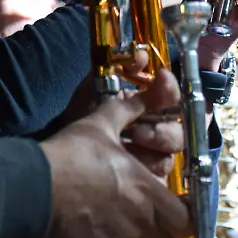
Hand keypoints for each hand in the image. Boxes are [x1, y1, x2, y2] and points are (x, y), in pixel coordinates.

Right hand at [40, 68, 191, 237]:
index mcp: (146, 192)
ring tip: (119, 224)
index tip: (175, 209)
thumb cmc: (71, 155)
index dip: (183, 217)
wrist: (30, 188)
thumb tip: (156, 87)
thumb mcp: (101, 124)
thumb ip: (130, 110)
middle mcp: (135, 223)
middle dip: (158, 230)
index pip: (184, 222)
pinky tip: (88, 231)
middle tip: (145, 214)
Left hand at [57, 54, 184, 177]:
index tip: (161, 81)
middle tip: (138, 133)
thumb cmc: (78, 120)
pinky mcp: (149, 182)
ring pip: (173, 154)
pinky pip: (165, 178)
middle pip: (181, 129)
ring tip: (132, 148)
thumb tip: (142, 54)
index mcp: (147, 107)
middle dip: (163, 131)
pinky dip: (154, 172)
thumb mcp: (94, 90)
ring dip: (156, 150)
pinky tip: (137, 168)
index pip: (173, 98)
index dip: (172, 91)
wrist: (57, 157)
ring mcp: (153, 157)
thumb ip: (120, 70)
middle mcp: (155, 130)